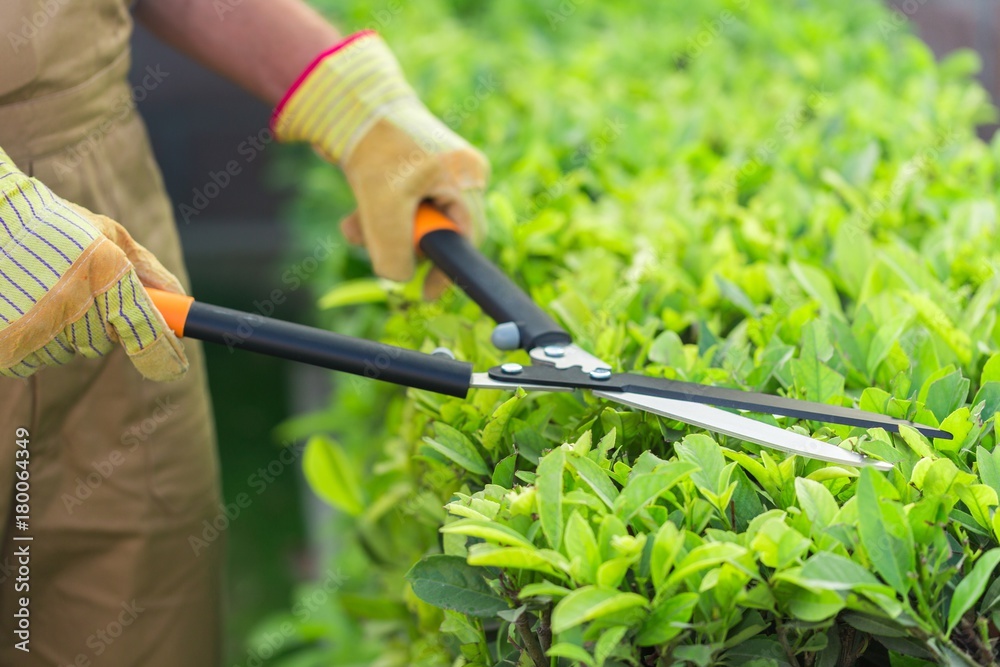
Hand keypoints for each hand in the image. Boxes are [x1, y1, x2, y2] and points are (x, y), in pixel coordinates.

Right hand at [0, 149, 187, 380]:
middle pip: (103, 343)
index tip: (173, 366)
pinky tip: (20, 308)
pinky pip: (32, 361)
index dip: (164, 354)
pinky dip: (30, 342)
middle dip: (97, 325)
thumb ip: (147, 270)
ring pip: (67, 353)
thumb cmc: (53, 225)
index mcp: (105, 275)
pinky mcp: (6, 346)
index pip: (146, 331)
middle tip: (76, 293)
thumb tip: (180, 300)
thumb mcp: (107, 235)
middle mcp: (74, 305)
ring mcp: (36, 328)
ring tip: (40, 293)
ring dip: (61, 333)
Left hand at [272, 30, 489, 297]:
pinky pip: (400, 208)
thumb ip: (396, 253)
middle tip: (372, 243)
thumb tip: (400, 279)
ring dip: (381, 233)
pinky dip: (376, 217)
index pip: (468, 237)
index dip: (447, 269)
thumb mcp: (384, 209)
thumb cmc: (373, 147)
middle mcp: (459, 173)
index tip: (427, 293)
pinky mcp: (411, 170)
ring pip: (413, 222)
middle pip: (437, 232)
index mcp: (467, 177)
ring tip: (353, 226)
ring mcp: (435, 170)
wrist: (347, 100)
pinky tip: (353, 215)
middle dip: (400, 244)